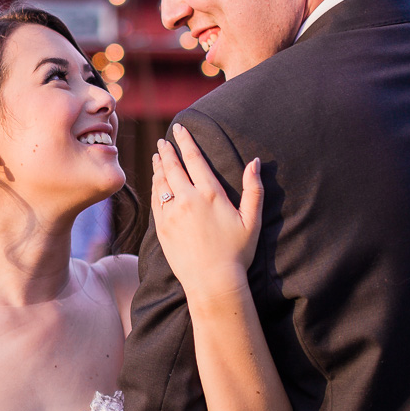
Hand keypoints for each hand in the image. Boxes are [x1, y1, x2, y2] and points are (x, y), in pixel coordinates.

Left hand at [150, 128, 262, 304]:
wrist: (212, 282)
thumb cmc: (236, 252)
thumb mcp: (251, 220)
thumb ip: (253, 189)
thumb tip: (255, 162)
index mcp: (210, 194)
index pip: (194, 159)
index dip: (186, 142)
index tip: (180, 129)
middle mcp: (188, 199)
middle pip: (173, 167)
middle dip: (167, 151)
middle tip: (163, 140)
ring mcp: (171, 213)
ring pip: (161, 182)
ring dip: (158, 166)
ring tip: (157, 156)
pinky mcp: (162, 227)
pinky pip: (155, 200)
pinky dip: (154, 186)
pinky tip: (155, 181)